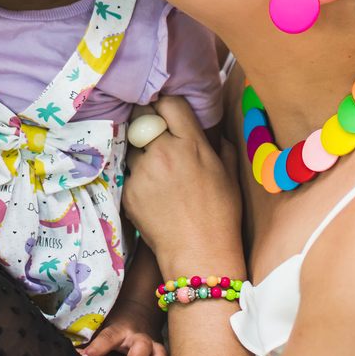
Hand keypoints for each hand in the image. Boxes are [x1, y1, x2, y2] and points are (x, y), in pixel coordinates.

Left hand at [80, 301, 166, 355]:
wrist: (140, 312)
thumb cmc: (116, 324)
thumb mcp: (104, 325)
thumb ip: (91, 335)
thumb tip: (69, 346)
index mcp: (120, 329)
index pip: (107, 338)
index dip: (96, 348)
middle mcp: (138, 337)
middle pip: (140, 346)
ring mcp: (152, 346)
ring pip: (160, 355)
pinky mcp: (161, 355)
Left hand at [123, 95, 241, 269]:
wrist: (199, 252)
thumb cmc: (220, 214)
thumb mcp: (228, 174)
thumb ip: (220, 146)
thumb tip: (214, 133)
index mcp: (191, 143)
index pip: (168, 103)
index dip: (165, 104)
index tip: (163, 111)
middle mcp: (164, 152)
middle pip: (142, 117)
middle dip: (145, 119)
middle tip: (149, 129)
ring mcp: (143, 171)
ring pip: (130, 144)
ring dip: (138, 149)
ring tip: (152, 166)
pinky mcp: (129, 190)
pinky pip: (127, 171)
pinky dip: (134, 175)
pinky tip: (149, 189)